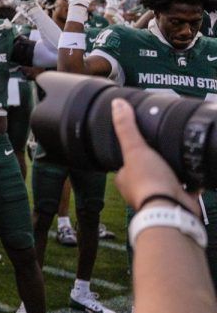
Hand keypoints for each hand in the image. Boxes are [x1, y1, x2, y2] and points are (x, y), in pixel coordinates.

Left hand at [112, 97, 199, 214]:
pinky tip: (195, 173)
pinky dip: (191, 183)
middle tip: (163, 151)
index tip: (140, 145)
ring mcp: (159, 196)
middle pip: (147, 172)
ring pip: (166, 181)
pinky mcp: (178, 200)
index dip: (132, 154)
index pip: (125, 163)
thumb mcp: (135, 148)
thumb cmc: (149, 182)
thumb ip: (127, 127)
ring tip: (179, 159)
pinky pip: (186, 190)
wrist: (171, 208)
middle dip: (155, 164)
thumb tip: (117, 104)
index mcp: (125, 178)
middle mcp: (140, 189)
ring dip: (173, 173)